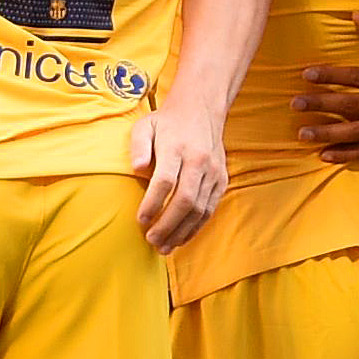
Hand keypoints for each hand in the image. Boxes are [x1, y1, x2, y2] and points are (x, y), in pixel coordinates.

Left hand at [130, 104, 228, 251]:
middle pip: (185, 200)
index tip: (140, 220)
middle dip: (167, 225)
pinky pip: (209, 209)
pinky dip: (195, 227)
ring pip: (200, 209)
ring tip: (164, 247)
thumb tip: (137, 169)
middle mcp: (199, 161)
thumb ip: (138, 146)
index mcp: (177, 147)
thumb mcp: (145, 126)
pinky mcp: (221, 181)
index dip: (153, 203)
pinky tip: (181, 238)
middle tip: (151, 240)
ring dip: (181, 232)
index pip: (166, 181)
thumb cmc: (167, 123)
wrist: (202, 111)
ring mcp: (213, 172)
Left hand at [295, 12, 358, 164]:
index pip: (356, 78)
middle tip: (296, 104)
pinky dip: (346, 155)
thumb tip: (354, 14)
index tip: (307, 74)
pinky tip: (324, 155)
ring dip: (327, 134)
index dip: (330, 76)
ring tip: (302, 134)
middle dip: (321, 105)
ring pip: (355, 132)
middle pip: (351, 106)